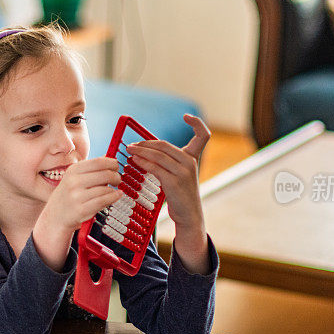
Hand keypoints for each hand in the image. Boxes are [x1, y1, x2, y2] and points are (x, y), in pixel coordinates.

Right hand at [34, 157, 122, 270]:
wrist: (55, 217)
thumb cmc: (69, 195)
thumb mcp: (74, 177)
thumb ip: (91, 169)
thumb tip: (109, 158)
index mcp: (73, 170)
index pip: (98, 162)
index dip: (111, 163)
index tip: (116, 167)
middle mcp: (74, 182)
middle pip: (105, 174)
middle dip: (116, 176)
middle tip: (117, 180)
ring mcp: (77, 196)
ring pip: (105, 189)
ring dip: (114, 189)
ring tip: (114, 191)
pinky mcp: (82, 209)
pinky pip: (104, 201)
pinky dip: (113, 197)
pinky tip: (116, 196)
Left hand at [127, 114, 210, 272]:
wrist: (188, 216)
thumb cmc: (180, 195)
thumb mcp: (178, 175)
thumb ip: (168, 161)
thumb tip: (146, 150)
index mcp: (193, 158)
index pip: (204, 135)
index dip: (197, 123)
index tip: (186, 117)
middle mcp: (190, 162)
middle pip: (164, 145)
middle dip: (145, 143)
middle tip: (132, 145)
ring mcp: (184, 172)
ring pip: (158, 155)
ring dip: (141, 151)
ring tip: (130, 151)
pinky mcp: (175, 183)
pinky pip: (155, 168)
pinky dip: (143, 163)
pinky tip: (135, 161)